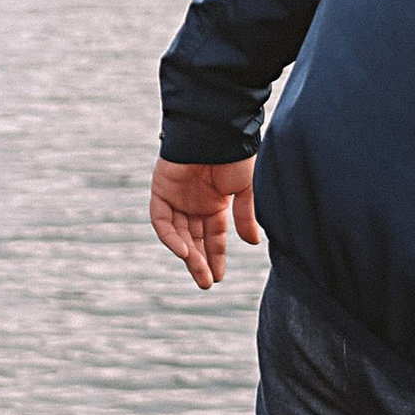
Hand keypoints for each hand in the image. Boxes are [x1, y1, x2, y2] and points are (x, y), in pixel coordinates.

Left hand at [149, 155, 259, 290]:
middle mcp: (195, 202)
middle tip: (206, 283)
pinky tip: (185, 251)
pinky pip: (162, 220)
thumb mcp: (245, 190)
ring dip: (188, 254)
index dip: (216, 255)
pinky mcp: (161, 190)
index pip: (214, 235)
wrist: (215, 131)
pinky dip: (171, 237)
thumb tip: (253, 242)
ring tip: (199, 273)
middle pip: (195, 239)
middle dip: (200, 261)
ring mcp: (177, 197)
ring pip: (179, 234)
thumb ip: (245, 216)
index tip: (219, 277)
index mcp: (215, 202)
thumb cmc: (235, 155)